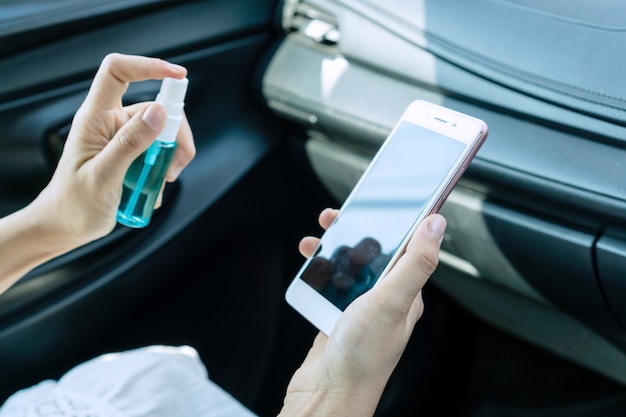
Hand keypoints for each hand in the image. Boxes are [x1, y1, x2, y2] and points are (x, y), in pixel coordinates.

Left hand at [30, 53, 194, 250]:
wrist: (66, 226)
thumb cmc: (74, 204)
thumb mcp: (103, 176)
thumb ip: (130, 144)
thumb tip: (160, 113)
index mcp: (94, 118)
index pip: (118, 73)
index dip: (148, 66)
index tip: (178, 76)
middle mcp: (109, 122)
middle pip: (154, 108)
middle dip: (174, 134)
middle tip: (176, 165)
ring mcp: (122, 138)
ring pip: (161, 132)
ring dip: (171, 156)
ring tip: (162, 181)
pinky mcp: (131, 153)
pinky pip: (159, 151)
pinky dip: (164, 169)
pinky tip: (154, 189)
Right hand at [280, 209, 446, 415]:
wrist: (326, 395)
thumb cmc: (362, 356)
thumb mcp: (391, 302)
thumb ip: (415, 263)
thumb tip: (437, 224)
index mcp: (406, 294)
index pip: (406, 248)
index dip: (396, 221)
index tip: (381, 200)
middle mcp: (385, 301)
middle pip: (373, 254)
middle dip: (355, 231)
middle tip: (336, 216)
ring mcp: (360, 310)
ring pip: (348, 267)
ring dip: (333, 250)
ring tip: (316, 241)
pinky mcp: (337, 318)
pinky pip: (330, 285)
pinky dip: (319, 272)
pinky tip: (310, 269)